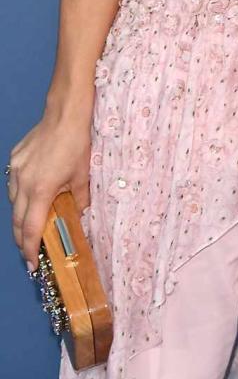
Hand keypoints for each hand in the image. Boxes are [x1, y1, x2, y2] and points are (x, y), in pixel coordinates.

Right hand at [8, 111, 91, 273]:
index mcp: (41, 191)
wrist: (65, 114)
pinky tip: (30, 195)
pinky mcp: (15, 159)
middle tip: (29, 252)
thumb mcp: (82, 176)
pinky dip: (20, 194)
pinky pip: (14, 183)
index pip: (30, 228)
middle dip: (21, 239)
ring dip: (20, 216)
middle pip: (16, 220)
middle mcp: (23, 183)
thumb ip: (78, 199)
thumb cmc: (77, 144)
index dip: (29, 249)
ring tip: (31, 224)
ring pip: (13, 202)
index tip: (31, 264)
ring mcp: (16, 170)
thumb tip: (78, 215)